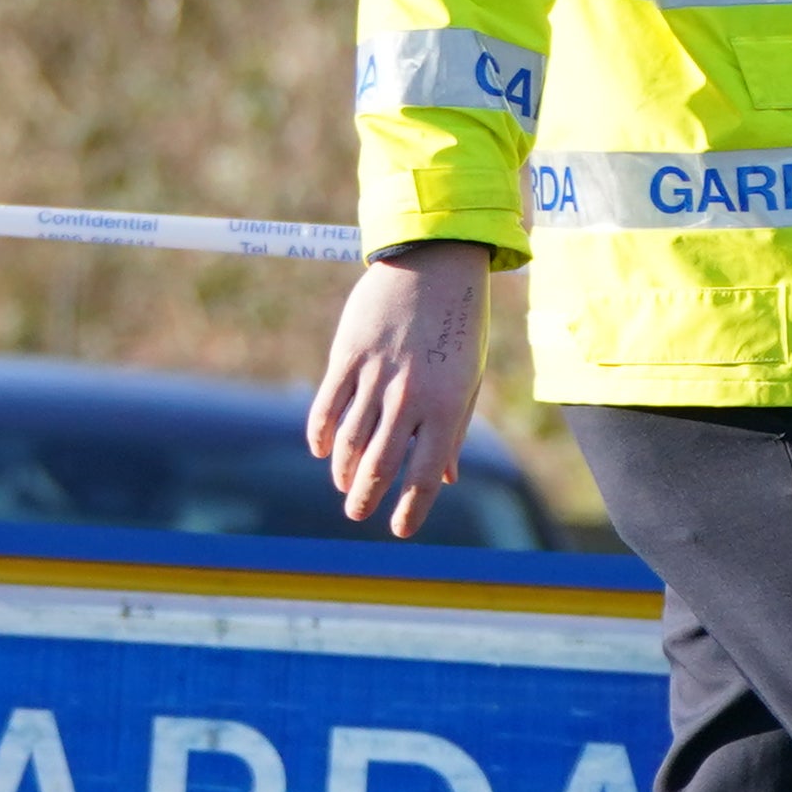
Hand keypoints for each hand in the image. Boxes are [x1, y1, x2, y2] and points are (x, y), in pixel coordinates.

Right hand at [309, 243, 487, 539]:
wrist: (435, 261)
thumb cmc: (460, 323)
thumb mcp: (469, 377)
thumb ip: (455, 429)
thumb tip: (446, 478)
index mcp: (448, 407)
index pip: (424, 477)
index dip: (410, 510)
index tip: (399, 529)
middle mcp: (410, 397)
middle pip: (380, 466)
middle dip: (366, 498)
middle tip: (357, 513)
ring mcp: (377, 376)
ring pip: (350, 441)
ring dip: (344, 471)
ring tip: (343, 484)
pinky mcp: (348, 355)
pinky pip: (328, 406)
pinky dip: (321, 435)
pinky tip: (322, 450)